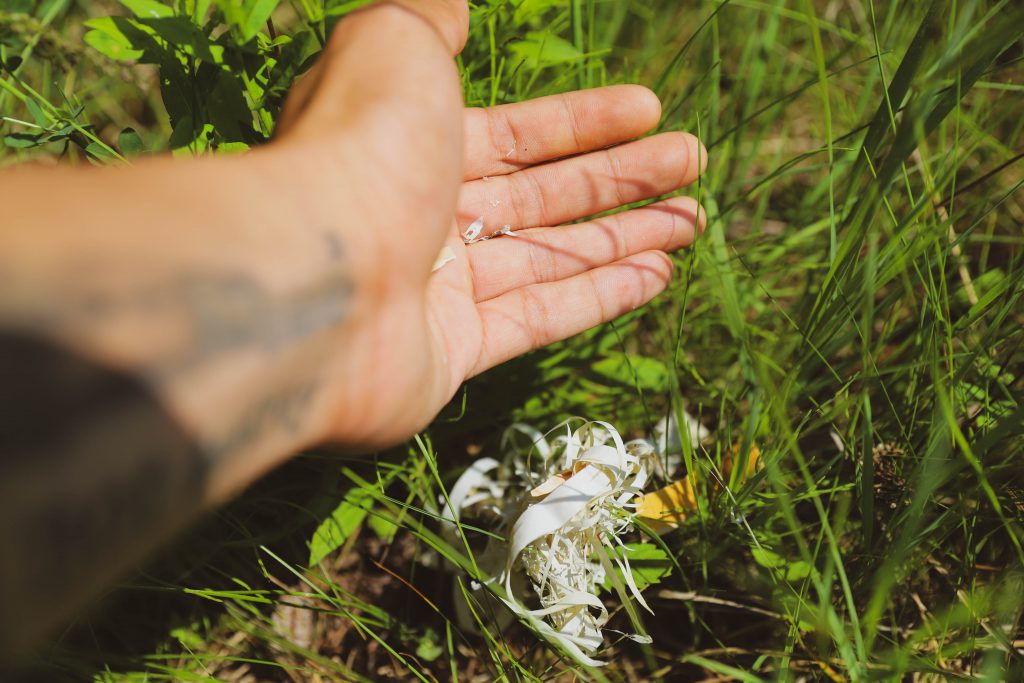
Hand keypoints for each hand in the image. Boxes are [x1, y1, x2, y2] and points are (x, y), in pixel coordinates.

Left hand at [273, 1, 706, 448]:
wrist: (311, 279)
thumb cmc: (359, 149)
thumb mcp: (394, 43)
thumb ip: (429, 17)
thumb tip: (452, 0)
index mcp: (413, 144)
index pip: (517, 133)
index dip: (585, 119)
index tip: (651, 108)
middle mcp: (427, 216)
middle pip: (543, 195)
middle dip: (622, 176)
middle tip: (693, 161)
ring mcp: (441, 288)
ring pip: (550, 256)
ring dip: (626, 235)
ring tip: (693, 218)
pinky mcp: (454, 351)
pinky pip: (540, 317)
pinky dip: (601, 296)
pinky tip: (657, 275)